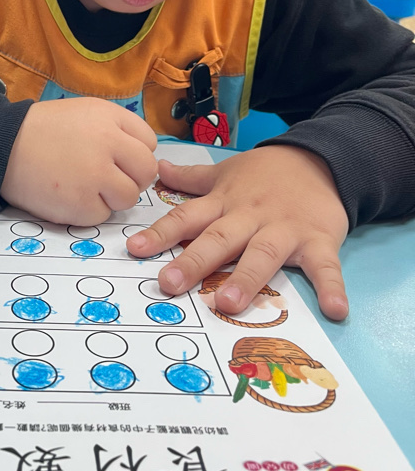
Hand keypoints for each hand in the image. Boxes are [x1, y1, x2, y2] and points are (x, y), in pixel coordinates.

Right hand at [1, 98, 157, 224]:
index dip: (136, 153)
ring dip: (112, 196)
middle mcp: (107, 145)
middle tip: (110, 178)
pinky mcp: (81, 204)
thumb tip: (142, 154)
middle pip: (146, 172)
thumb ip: (118, 128)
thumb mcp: (86, 111)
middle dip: (133, 178)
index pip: (149, 143)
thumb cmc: (43, 130)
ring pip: (128, 197)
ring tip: (87, 186)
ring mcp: (95, 176)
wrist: (2, 146)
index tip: (119, 158)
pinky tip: (71, 195)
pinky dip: (90, 210)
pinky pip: (103, 215)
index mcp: (109, 119)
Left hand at [126, 145, 349, 319]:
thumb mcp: (226, 172)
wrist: (320, 159)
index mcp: (224, 203)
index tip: (135, 249)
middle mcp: (250, 216)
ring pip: (262, 253)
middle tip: (169, 285)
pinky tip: (335, 311)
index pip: (187, 218)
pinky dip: (331, 288)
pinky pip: (325, 266)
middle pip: (219, 239)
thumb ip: (191, 179)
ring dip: (246, 278)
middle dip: (194, 262)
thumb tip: (158, 169)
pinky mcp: (319, 240)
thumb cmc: (265, 174)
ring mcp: (285, 229)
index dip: (161, 233)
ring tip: (228, 304)